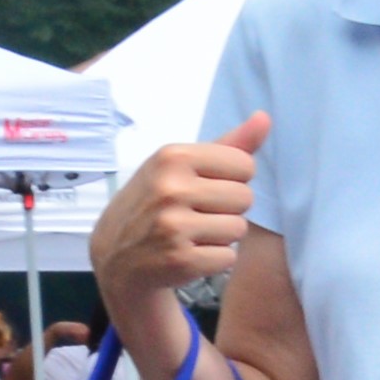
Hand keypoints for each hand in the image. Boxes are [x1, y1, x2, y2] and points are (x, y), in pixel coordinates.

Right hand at [89, 113, 270, 302]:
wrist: (114, 257)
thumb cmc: (154, 203)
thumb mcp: (179, 166)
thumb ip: (227, 145)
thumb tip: (264, 118)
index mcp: (172, 157)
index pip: (244, 164)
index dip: (232, 179)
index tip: (205, 187)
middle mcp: (171, 188)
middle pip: (245, 198)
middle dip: (228, 209)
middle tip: (196, 214)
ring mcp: (174, 226)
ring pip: (239, 229)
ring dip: (222, 236)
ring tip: (192, 234)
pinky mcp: (180, 260)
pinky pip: (228, 258)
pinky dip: (214, 260)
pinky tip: (189, 254)